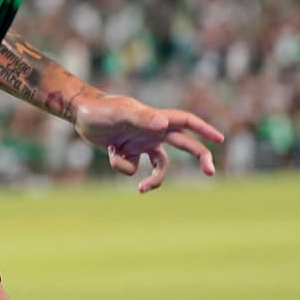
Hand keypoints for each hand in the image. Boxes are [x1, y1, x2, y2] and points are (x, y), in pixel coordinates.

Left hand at [73, 94, 225, 192]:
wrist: (80, 114)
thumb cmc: (101, 109)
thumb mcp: (120, 113)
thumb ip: (141, 118)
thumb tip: (163, 124)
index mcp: (156, 119)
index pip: (186, 122)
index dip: (203, 129)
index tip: (220, 139)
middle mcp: (152, 132)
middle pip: (184, 145)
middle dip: (200, 158)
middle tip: (211, 173)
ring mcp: (141, 143)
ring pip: (159, 166)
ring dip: (153, 179)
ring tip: (142, 189)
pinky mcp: (128, 152)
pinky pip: (132, 168)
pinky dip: (122, 165)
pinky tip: (110, 152)